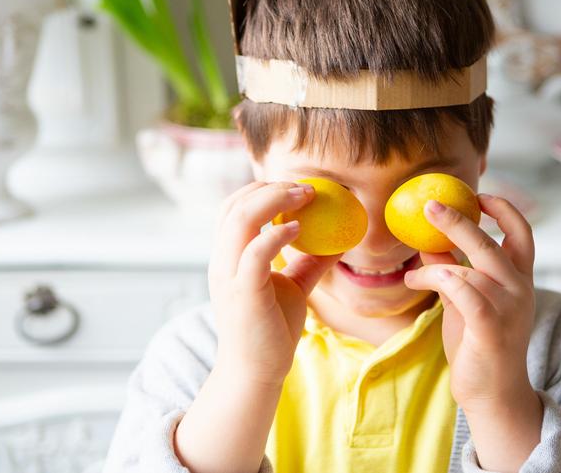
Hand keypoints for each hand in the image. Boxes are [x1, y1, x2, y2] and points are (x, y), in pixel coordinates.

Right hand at [208, 181, 341, 387]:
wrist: (257, 372)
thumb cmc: (271, 330)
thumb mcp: (294, 287)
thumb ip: (308, 262)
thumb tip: (339, 241)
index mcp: (228, 257)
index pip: (232, 208)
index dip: (260, 189)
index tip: (295, 187)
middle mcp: (222, 262)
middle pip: (233, 206)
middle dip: (269, 188)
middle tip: (305, 188)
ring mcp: (229, 276)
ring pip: (239, 221)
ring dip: (273, 201)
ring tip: (304, 197)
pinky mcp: (244, 293)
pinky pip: (255, 253)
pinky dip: (275, 234)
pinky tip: (298, 229)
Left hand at [404, 193, 536, 412]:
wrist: (494, 394)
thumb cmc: (480, 345)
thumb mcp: (466, 301)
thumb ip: (452, 271)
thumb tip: (428, 241)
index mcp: (520, 279)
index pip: (523, 233)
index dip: (504, 209)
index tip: (479, 194)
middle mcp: (520, 288)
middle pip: (489, 242)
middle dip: (458, 219)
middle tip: (429, 205)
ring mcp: (509, 307)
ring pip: (467, 268)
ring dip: (432, 265)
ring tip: (412, 274)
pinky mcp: (490, 326)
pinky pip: (460, 289)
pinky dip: (434, 279)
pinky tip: (414, 281)